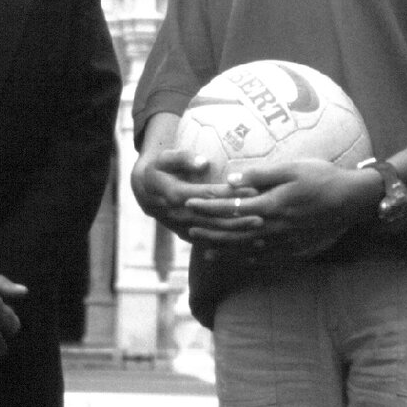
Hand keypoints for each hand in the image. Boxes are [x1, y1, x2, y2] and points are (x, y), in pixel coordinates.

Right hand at [131, 143, 262, 241]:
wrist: (144, 192)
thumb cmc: (158, 170)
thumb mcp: (163, 159)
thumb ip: (183, 158)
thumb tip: (204, 162)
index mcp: (176, 194)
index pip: (209, 195)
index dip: (230, 194)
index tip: (252, 190)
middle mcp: (181, 214)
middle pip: (214, 219)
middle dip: (238, 219)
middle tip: (262, 215)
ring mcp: (184, 228)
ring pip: (213, 234)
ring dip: (237, 235)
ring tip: (260, 232)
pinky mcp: (188, 236)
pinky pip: (209, 244)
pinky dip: (228, 247)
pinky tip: (246, 248)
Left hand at [183, 159, 380, 261]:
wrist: (353, 200)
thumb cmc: (323, 177)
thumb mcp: (292, 168)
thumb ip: (261, 175)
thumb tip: (231, 180)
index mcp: (271, 206)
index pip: (230, 209)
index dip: (208, 207)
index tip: (189, 204)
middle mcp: (274, 228)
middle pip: (234, 233)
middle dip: (209, 231)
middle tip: (187, 229)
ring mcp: (284, 242)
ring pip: (246, 249)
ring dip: (223, 249)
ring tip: (204, 249)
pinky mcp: (295, 251)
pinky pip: (265, 259)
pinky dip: (246, 259)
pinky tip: (235, 258)